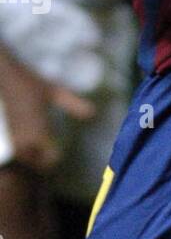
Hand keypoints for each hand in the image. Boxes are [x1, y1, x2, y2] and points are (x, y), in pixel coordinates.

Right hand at [0, 51, 94, 172]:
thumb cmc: (30, 83)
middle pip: (31, 158)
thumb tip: (93, 113)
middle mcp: (25, 135)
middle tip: (51, 159)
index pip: (47, 154)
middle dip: (41, 161)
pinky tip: (30, 142)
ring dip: (31, 156)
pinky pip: (16, 145)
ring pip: (22, 153)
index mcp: (38, 128)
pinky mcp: (8, 129)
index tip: (59, 157)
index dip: (54, 158)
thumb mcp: (55, 91)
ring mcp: (14, 133)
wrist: (5, 77)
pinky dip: (23, 148)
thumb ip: (73, 104)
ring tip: (41, 154)